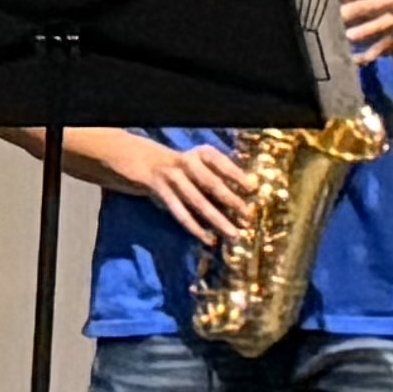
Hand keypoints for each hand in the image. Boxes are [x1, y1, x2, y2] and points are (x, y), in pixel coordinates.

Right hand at [126, 140, 261, 248]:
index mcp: (201, 153)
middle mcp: (187, 162)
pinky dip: (195, 227)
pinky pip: (180, 212)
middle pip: (212, 184)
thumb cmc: (178, 164)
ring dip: (217, 220)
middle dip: (232, 201)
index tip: (253, 188)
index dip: (238, 175)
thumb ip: (216, 172)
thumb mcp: (197, 161)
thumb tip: (245, 190)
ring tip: (233, 234)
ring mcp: (172, 177)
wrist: (140, 159)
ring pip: (198, 202)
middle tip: (248, 217)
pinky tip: (208, 238)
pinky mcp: (159, 191)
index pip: (223, 163)